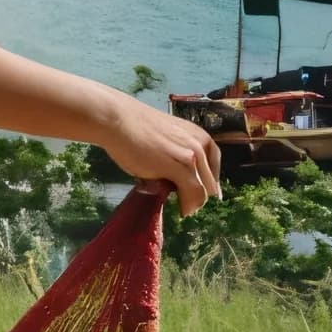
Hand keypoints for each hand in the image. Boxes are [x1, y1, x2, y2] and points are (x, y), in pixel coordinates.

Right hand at [100, 96, 224, 214]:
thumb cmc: (133, 128)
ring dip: (194, 203)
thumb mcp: (165, 138)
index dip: (204, 183)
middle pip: (210, 181)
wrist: (118, 120)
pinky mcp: (180, 167)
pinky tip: (182, 211)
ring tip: (183, 209)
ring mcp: (192, 156)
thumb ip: (175, 155)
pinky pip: (194, 193)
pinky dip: (189, 205)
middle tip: (184, 203)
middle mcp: (200, 145)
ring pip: (204, 190)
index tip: (195, 193)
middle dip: (199, 194)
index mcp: (198, 135)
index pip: (213, 167)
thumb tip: (173, 178)